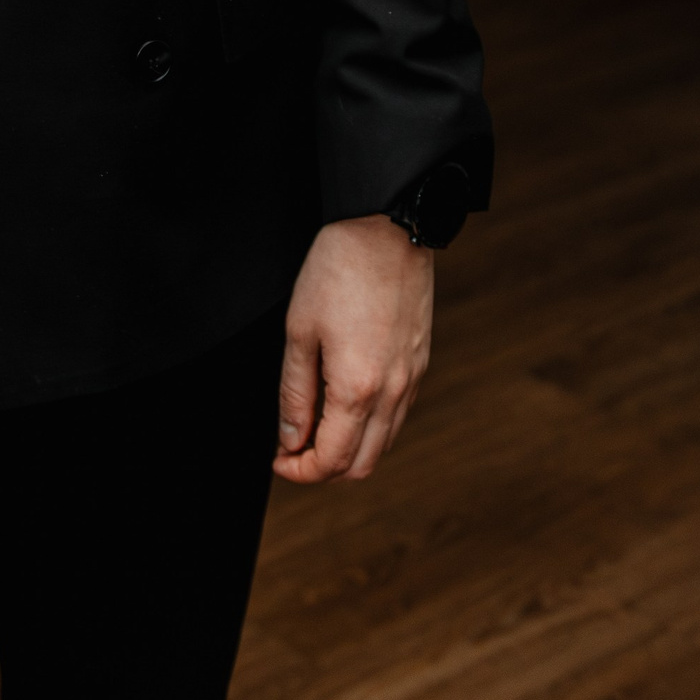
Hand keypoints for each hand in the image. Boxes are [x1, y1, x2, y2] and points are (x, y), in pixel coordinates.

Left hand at [273, 213, 432, 485]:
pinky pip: (398, 416)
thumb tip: (290, 438)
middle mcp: (393, 393)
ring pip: (384, 444)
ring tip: (316, 425)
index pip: (331, 461)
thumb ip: (294, 393)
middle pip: (362, 466)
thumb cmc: (339, 269)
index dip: (300, 470)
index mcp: (357, 389)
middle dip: (324, 468)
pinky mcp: (420, 363)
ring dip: (350, 449)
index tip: (279, 459)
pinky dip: (372, 426)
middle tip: (294, 448)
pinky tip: (346, 402)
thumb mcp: (299, 331)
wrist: (388, 229)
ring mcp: (412, 380)